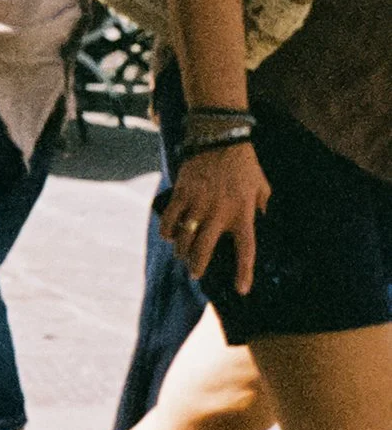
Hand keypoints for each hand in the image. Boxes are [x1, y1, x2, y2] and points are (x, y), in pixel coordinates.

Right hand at [162, 142, 267, 295]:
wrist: (220, 139)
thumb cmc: (244, 165)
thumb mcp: (262, 187)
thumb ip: (261, 208)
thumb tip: (260, 223)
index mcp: (243, 213)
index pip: (246, 250)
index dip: (244, 272)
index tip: (241, 289)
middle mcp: (219, 213)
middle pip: (204, 250)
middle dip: (198, 267)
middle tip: (196, 273)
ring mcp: (198, 204)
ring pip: (184, 239)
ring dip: (182, 251)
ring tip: (183, 255)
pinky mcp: (182, 195)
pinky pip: (169, 220)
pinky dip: (167, 231)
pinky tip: (169, 235)